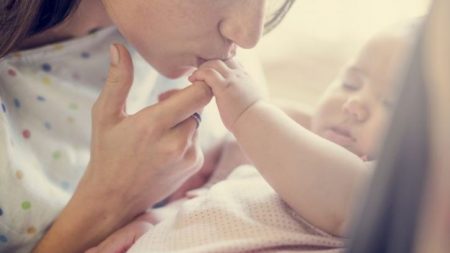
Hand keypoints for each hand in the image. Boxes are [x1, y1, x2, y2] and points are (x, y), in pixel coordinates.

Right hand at [32, 44, 211, 252]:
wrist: (113, 198)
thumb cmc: (106, 153)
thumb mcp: (105, 115)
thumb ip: (118, 81)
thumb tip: (118, 48)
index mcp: (155, 124)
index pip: (199, 94)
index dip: (198, 82)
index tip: (185, 81)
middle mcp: (177, 141)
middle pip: (198, 106)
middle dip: (183, 102)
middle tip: (161, 107)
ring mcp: (188, 156)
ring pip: (197, 122)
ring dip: (184, 120)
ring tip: (159, 130)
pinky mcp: (193, 165)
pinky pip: (197, 139)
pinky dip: (185, 137)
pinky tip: (165, 146)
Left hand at [188, 58, 262, 130]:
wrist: (257, 122)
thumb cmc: (254, 118)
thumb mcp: (251, 102)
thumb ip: (244, 96)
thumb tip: (241, 103)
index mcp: (246, 78)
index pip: (232, 61)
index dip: (219, 64)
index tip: (210, 72)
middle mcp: (239, 75)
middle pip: (221, 58)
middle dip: (208, 64)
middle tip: (199, 74)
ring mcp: (232, 79)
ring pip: (213, 63)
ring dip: (202, 68)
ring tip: (194, 77)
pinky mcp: (224, 87)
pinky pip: (208, 73)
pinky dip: (198, 74)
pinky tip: (193, 80)